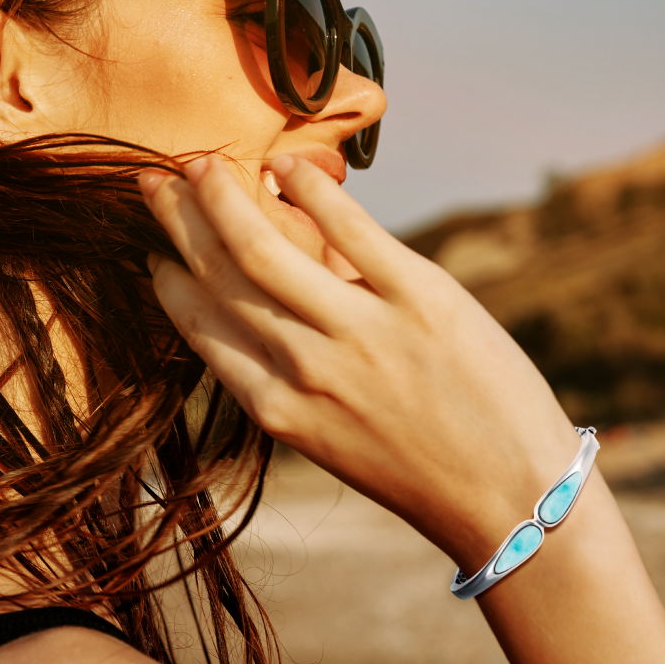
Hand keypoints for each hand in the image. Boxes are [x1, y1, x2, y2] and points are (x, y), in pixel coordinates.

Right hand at [138, 154, 579, 571]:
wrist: (510, 500)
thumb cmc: (420, 475)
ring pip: (263, 248)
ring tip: (201, 163)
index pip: (201, 327)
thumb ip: (296, 372)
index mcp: (277, 408)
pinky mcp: (419, 297)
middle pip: (221, 276)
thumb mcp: (334, 438)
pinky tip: (284, 165)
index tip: (156, 254)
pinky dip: (308, 190)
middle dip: (178, 223)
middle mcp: (305, 367)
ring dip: (221, 197)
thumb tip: (283, 294)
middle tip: (154, 182)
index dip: (170, 283)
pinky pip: (349, 229)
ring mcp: (359, 331)